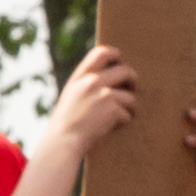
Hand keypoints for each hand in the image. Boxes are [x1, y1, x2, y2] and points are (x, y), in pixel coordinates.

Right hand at [43, 44, 138, 160]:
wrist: (62, 142)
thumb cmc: (66, 124)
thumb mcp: (71, 97)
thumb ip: (86, 85)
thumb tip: (113, 78)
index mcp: (79, 77)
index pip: (102, 52)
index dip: (116, 56)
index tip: (120, 64)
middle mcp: (91, 81)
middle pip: (126, 70)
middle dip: (133, 81)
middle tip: (131, 90)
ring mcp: (103, 94)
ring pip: (130, 97)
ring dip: (129, 108)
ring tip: (119, 117)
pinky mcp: (112, 108)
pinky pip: (128, 113)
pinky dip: (122, 122)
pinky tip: (111, 127)